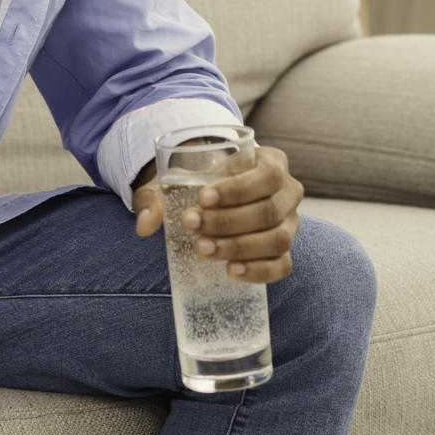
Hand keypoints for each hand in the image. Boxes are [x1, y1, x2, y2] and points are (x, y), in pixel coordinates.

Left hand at [133, 146, 303, 283]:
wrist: (216, 200)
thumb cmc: (201, 185)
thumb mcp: (179, 180)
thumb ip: (156, 197)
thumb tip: (144, 224)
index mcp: (271, 163)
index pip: (267, 176)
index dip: (237, 190)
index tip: (202, 199)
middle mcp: (289, 192)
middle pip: (268, 211)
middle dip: (228, 222)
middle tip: (192, 226)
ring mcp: (290, 224)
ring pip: (276, 240)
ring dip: (239, 247)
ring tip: (203, 250)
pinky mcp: (284, 252)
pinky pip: (281, 266)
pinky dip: (259, 271)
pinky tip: (231, 271)